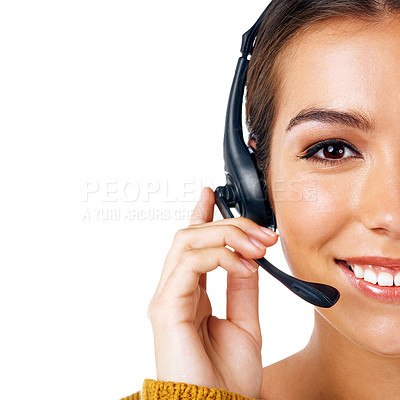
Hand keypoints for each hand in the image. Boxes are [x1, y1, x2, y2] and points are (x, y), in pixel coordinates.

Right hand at [147, 187, 278, 398]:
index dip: (200, 215)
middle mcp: (174, 290)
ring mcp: (167, 296)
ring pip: (187, 241)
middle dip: (229, 225)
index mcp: (190, 294)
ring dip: (225, 235)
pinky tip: (243, 265)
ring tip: (257, 245)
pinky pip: (190, 263)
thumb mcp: (245, 322)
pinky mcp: (166, 306)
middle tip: (262, 233)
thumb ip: (243, 288)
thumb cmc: (227, 377)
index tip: (211, 194)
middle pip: (191, 236)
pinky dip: (219, 256)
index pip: (192, 245)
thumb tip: (248, 258)